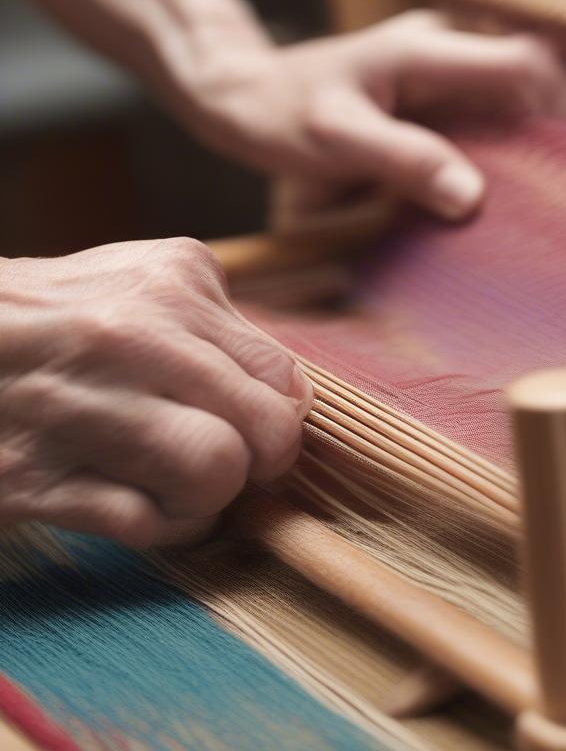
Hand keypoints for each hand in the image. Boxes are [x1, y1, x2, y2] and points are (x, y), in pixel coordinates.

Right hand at [0, 239, 312, 546]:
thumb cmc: (60, 315)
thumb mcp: (144, 280)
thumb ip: (222, 327)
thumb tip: (292, 398)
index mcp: (170, 285)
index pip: (281, 376)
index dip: (282, 414)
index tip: (257, 424)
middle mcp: (127, 339)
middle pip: (265, 429)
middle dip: (264, 460)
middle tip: (237, 462)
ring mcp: (78, 409)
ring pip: (214, 474)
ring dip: (212, 496)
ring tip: (184, 484)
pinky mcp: (31, 478)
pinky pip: (145, 525)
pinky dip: (162, 526)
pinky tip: (141, 503)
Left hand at [179, 11, 565, 221]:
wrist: (243, 94)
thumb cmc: (282, 115)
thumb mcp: (336, 141)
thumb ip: (404, 161)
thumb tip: (472, 197)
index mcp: (426, 51)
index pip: (525, 61)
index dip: (557, 105)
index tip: (563, 158)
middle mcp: (440, 48)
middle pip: (526, 77)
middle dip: (545, 127)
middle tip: (546, 185)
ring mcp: (435, 66)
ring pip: (506, 95)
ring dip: (520, 137)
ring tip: (522, 189)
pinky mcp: (427, 88)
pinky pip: (479, 110)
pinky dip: (493, 142)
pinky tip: (483, 181)